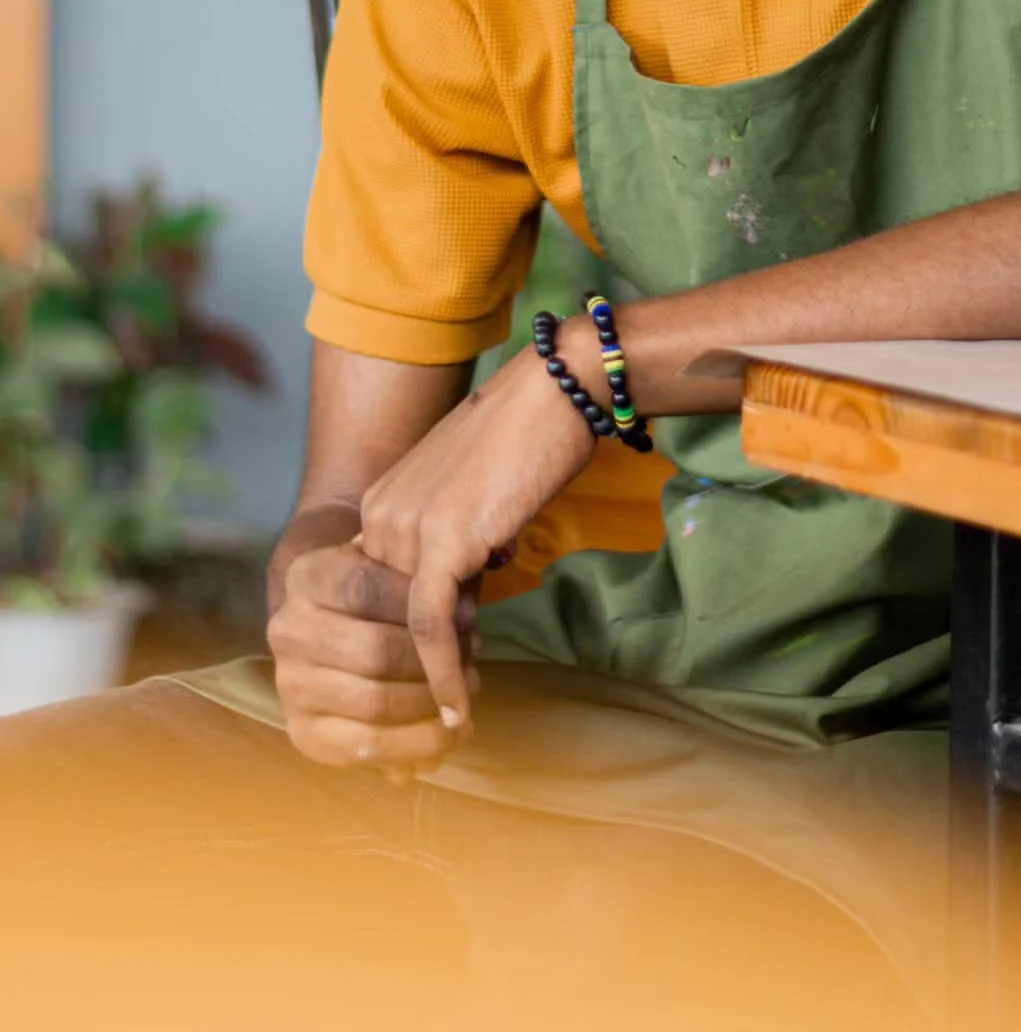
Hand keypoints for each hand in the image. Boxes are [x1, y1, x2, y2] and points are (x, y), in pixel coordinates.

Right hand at [268, 534, 479, 773]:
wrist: (323, 630)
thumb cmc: (372, 591)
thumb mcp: (388, 565)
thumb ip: (417, 581)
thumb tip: (466, 615)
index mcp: (308, 578)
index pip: (367, 588)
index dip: (423, 605)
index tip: (470, 616)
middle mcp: (289, 631)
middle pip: (375, 651)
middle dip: (435, 663)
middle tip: (473, 663)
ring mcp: (291, 685)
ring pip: (374, 702)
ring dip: (431, 705)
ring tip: (465, 698)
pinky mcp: (303, 732)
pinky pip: (366, 745)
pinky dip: (414, 745)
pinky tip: (445, 737)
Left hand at [358, 337, 595, 732]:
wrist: (552, 391)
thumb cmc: (526, 437)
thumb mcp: (473, 497)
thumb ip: (455, 544)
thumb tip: (462, 605)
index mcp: (384, 500)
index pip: (383, 590)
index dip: (404, 640)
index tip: (425, 684)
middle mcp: (381, 514)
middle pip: (392, 613)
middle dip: (414, 667)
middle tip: (442, 711)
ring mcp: (406, 527)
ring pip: (408, 627)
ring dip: (435, 675)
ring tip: (460, 714)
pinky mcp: (441, 542)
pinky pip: (432, 626)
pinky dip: (444, 673)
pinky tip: (460, 709)